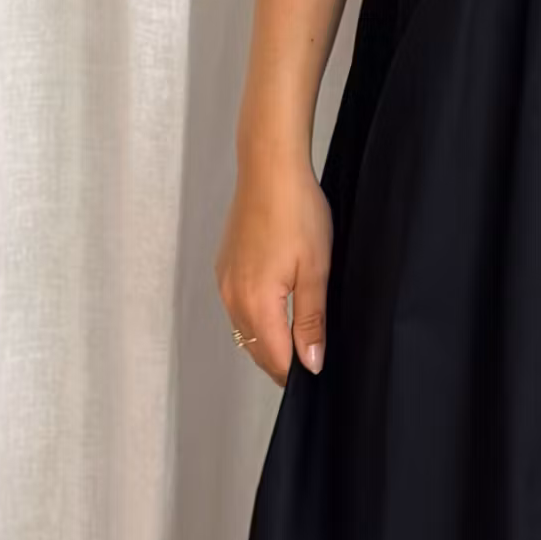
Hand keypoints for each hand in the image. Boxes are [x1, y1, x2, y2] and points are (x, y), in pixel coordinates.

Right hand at [214, 150, 333, 385]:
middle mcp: (231, 298)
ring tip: (297, 331)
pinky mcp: (224, 266)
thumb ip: (310, 320)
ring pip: (245, 329)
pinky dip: (255, 315)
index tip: (316, 369)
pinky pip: (237, 306)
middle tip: (311, 354)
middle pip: (256, 349)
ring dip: (268, 338)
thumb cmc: (296, 211)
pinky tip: (276, 302)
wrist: (269, 168)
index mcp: (255, 304)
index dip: (296, 371)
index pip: (274, 360)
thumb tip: (311, 363)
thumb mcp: (315, 269)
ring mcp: (224, 282)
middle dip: (281, 359)